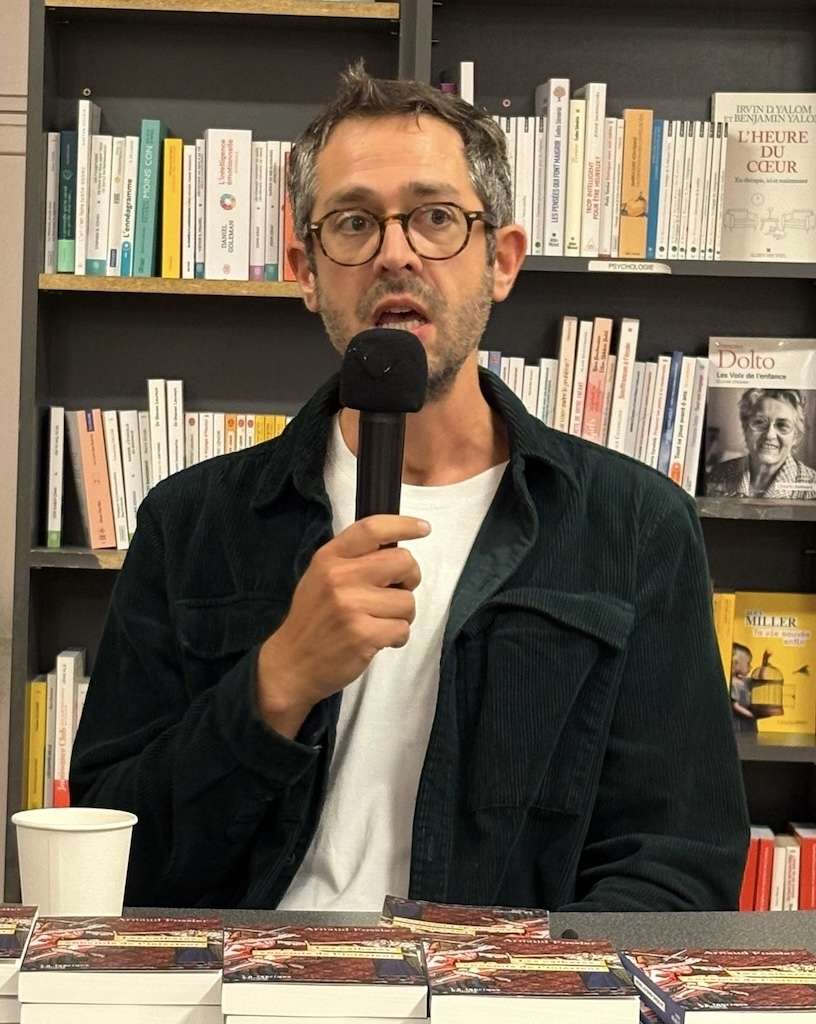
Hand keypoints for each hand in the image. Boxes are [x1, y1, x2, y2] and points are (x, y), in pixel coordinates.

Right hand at [256, 515, 429, 736]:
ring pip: (407, 601)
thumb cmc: (314, 618)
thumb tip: (396, 551)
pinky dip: (397, 637)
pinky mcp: (363, 635)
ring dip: (401, 615)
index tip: (423, 528)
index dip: (403, 525)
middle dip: (410, 578)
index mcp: (329, 558)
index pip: (372, 529)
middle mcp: (339, 577)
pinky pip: (403, 629)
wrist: (291, 663)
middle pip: (403, 561)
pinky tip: (378, 639)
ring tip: (379, 622)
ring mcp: (351, 607)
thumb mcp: (321, 576)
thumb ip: (352, 559)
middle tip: (397, 591)